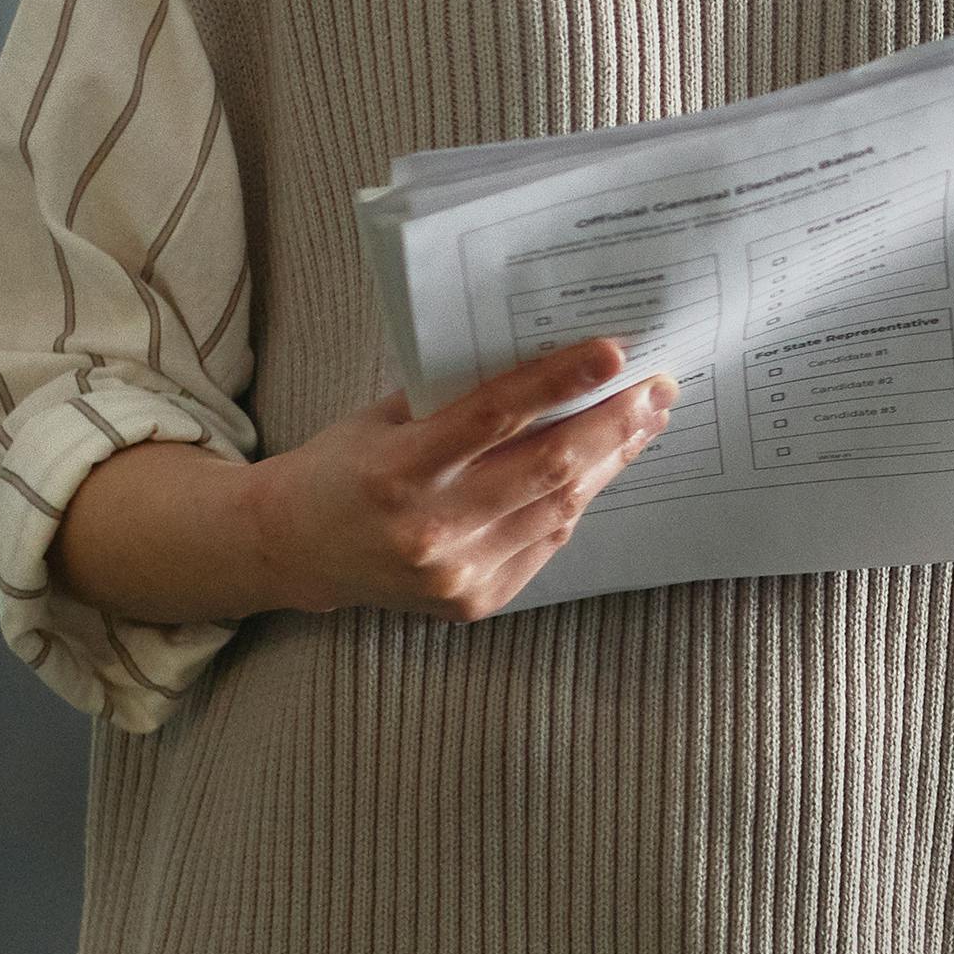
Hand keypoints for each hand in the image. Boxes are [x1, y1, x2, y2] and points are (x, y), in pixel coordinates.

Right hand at [244, 337, 675, 620]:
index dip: (561, 382)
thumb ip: (458, 397)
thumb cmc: (344, 465)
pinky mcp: (475, 601)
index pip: (495, 417)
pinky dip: (575, 501)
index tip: (616, 352)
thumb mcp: (386, 418)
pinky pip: (547, 543)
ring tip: (643, 422)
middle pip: (548, 469)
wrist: (294, 547)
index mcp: (398, 470)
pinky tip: (600, 468)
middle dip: (615, 424)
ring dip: (611, 462)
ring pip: (559, 509)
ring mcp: (457, 573)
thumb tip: (553, 360)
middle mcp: (430, 529)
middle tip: (659, 388)